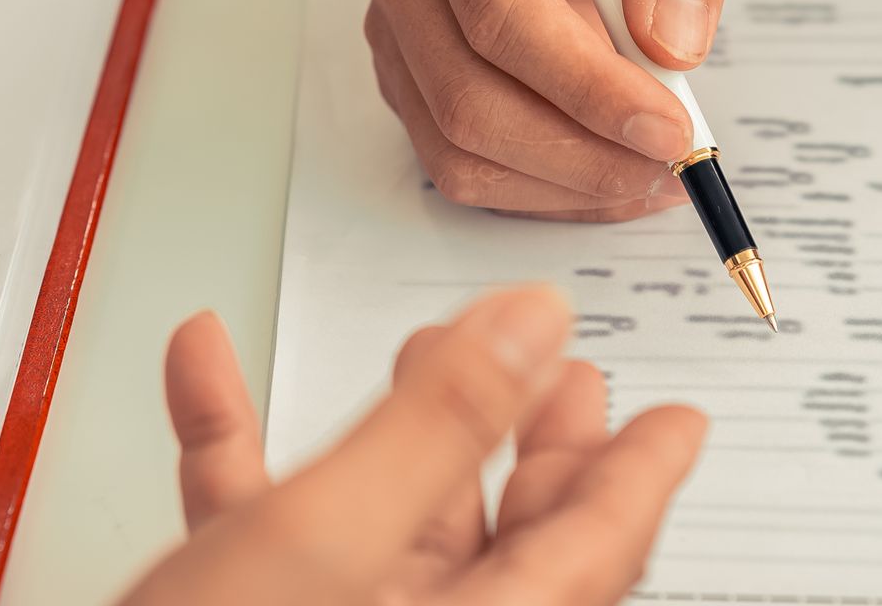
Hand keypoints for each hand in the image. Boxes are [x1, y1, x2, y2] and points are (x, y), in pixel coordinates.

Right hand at [118, 286, 705, 605]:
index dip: (638, 474)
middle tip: (566, 377)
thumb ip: (438, 425)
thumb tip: (534, 327)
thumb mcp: (322, 539)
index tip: (677, 421)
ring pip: (383, 525)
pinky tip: (204, 371)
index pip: (591, 554)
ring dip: (390, 426)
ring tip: (417, 347)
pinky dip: (238, 449)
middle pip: (503, 541)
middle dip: (529, 441)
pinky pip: (262, 528)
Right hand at [359, 0, 746, 218]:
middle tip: (672, 165)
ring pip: (458, 144)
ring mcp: (396, 24)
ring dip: (565, 182)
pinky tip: (609, 171)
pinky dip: (543, 189)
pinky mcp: (408, 77)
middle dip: (580, 150)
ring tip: (653, 173)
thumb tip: (669, 43)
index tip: (669, 127)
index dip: (584, 84)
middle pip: (467, 92)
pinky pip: (460, 163)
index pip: (499, 10)